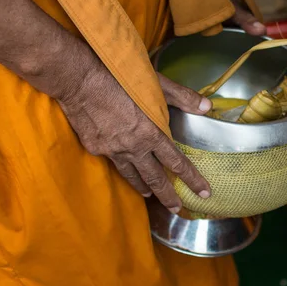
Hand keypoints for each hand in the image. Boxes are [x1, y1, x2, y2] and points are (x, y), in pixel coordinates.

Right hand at [57, 62, 211, 213]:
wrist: (79, 80)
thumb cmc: (120, 77)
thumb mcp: (158, 84)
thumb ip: (184, 97)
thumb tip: (207, 107)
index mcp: (151, 133)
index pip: (177, 163)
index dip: (192, 179)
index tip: (204, 193)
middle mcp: (133, 147)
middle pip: (154, 178)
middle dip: (167, 196)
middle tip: (176, 208)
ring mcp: (112, 149)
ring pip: (131, 175)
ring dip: (143, 186)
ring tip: (149, 194)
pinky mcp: (95, 147)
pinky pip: (113, 161)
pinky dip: (122, 168)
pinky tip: (124, 168)